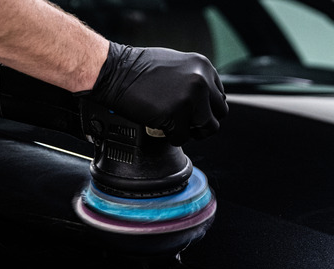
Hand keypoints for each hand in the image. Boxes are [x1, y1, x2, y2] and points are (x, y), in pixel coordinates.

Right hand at [83, 42, 227, 144]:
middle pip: (219, 114)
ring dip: (191, 132)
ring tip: (175, 126)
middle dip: (203, 122)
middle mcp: (201, 81)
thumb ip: (194, 81)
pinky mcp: (176, 113)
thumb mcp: (177, 66)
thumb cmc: (138, 69)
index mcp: (203, 67)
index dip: (206, 108)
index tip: (194, 113)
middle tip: (187, 124)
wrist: (114, 71)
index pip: (219, 97)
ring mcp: (190, 97)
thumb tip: (204, 101)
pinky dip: (172, 138)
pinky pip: (183, 138)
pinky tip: (161, 127)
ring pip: (207, 128)